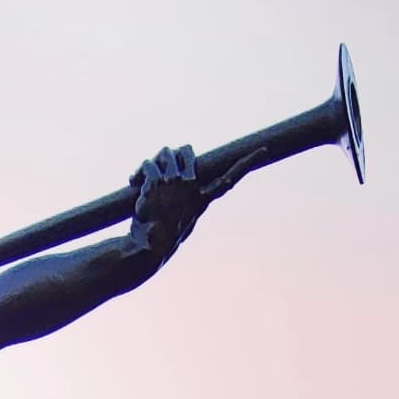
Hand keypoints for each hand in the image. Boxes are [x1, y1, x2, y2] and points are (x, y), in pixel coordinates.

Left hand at [130, 145, 263, 260]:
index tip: (264, 150)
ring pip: (166, 153)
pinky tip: (133, 182)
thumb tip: (200, 190)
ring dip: (154, 160)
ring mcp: (173, 183)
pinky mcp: (155, 183)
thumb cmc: (164, 237)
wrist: (147, 248)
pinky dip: (139, 171)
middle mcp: (191, 187)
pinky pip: (148, 164)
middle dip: (174, 153)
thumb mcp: (185, 223)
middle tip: (161, 166)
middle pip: (187, 151)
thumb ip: (193, 204)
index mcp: (202, 200)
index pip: (229, 179)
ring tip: (144, 175)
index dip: (246, 164)